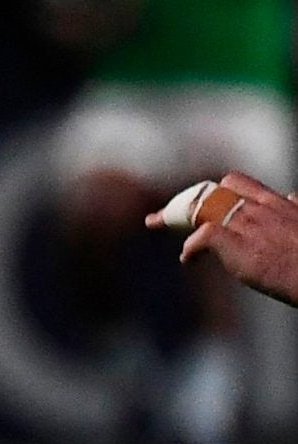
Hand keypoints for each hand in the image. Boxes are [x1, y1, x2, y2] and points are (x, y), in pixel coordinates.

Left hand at [150, 171, 297, 307]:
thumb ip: (293, 208)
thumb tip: (293, 195)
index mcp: (275, 202)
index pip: (234, 182)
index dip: (210, 191)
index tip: (197, 202)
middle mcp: (259, 208)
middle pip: (209, 194)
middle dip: (183, 202)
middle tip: (161, 216)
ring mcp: (247, 225)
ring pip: (201, 208)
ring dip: (175, 218)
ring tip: (159, 224)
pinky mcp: (238, 243)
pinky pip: (202, 236)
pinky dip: (190, 248)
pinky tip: (188, 260)